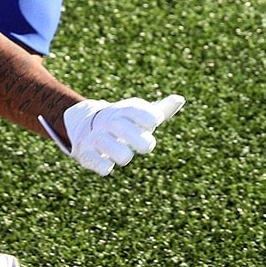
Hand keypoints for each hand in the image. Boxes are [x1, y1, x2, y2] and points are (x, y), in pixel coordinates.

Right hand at [43, 95, 185, 175]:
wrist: (85, 126)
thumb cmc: (124, 122)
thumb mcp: (140, 114)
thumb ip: (161, 109)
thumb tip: (180, 99)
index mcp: (123, 111)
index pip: (134, 110)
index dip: (145, 115)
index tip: (157, 121)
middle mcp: (108, 122)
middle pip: (119, 125)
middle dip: (134, 135)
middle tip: (149, 146)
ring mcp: (95, 137)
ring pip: (104, 142)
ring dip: (117, 151)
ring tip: (126, 157)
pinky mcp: (86, 153)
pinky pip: (92, 159)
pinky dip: (100, 164)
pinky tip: (108, 168)